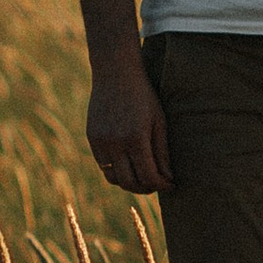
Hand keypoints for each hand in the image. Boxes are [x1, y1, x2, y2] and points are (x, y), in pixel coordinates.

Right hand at [86, 55, 171, 193]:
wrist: (115, 73)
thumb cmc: (144, 96)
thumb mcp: (159, 121)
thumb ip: (163, 152)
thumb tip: (169, 178)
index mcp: (136, 138)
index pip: (149, 176)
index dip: (162, 185)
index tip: (171, 185)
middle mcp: (115, 143)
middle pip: (129, 182)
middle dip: (145, 188)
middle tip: (157, 185)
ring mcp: (100, 141)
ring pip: (113, 178)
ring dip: (129, 183)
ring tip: (143, 178)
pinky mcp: (91, 138)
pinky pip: (103, 165)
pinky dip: (116, 171)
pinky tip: (129, 166)